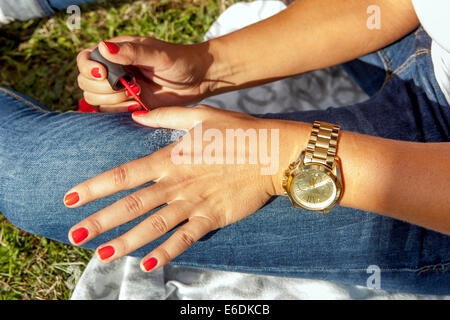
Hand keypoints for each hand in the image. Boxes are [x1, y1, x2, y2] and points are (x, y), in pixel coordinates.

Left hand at [64, 105, 308, 270]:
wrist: (272, 152)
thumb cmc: (237, 132)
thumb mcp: (199, 116)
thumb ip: (165, 118)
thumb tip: (137, 117)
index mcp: (170, 159)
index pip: (124, 175)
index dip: (94, 187)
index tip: (70, 198)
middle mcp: (176, 183)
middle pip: (131, 205)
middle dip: (100, 221)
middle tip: (74, 236)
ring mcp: (194, 202)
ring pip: (153, 225)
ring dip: (126, 241)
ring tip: (102, 255)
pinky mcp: (212, 217)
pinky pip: (185, 238)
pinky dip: (166, 252)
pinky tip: (147, 264)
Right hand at [76, 36, 215, 111]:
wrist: (197, 80)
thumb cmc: (180, 61)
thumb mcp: (158, 54)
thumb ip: (132, 52)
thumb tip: (104, 48)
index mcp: (116, 52)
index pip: (85, 59)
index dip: (89, 68)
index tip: (104, 74)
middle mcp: (113, 70)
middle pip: (86, 82)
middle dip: (104, 89)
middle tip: (131, 87)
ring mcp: (119, 89)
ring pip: (95, 99)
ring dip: (112, 101)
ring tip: (137, 97)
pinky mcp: (127, 105)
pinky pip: (110, 112)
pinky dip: (119, 112)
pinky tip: (139, 107)